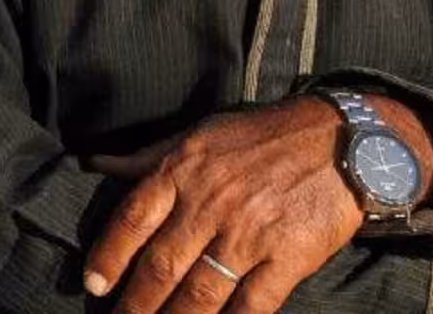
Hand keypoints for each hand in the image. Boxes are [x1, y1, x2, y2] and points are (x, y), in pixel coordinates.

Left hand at [83, 96, 361, 313]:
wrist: (340, 141)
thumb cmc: (259, 137)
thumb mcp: (197, 135)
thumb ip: (146, 156)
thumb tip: (95, 163)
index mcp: (182, 171)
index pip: (132, 219)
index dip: (109, 255)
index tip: (93, 283)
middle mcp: (210, 204)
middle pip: (162, 265)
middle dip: (136, 302)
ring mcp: (249, 234)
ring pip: (201, 291)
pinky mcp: (288, 257)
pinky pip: (253, 303)